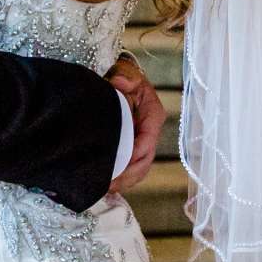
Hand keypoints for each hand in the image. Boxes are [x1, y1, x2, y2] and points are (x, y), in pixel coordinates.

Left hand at [107, 52, 163, 194]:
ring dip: (126, 180)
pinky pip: (133, 169)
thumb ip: (126, 78)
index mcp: (153, 116)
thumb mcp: (128, 74)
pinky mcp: (134, 150)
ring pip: (140, 169)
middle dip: (129, 174)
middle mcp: (151, 132)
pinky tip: (109, 186)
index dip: (134, 154)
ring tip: (108, 188)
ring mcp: (143, 143)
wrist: (122, 80)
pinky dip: (123, 179)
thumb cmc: (125, 78)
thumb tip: (120, 83)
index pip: (148, 140)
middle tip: (111, 183)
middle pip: (145, 160)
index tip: (119, 162)